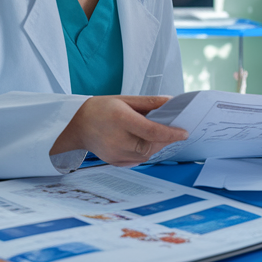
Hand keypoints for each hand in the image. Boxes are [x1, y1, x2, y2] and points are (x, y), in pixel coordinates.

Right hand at [51, 95, 187, 166]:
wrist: (77, 125)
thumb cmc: (101, 109)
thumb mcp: (125, 99)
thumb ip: (150, 102)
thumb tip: (172, 103)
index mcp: (120, 119)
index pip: (151, 131)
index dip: (171, 133)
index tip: (184, 132)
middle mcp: (117, 139)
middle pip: (150, 146)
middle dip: (165, 140)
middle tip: (173, 132)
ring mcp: (114, 153)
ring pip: (146, 155)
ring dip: (156, 146)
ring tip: (157, 135)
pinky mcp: (115, 162)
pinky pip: (137, 160)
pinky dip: (145, 152)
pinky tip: (143, 142)